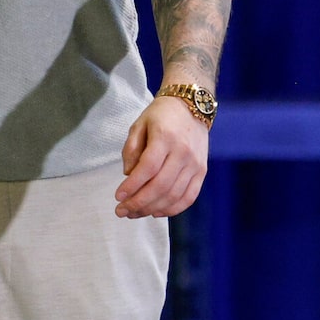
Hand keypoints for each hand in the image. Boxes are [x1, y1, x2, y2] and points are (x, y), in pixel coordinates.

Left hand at [116, 92, 210, 218]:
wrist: (192, 106)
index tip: (118, 197)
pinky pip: (189, 196)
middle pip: (161, 185)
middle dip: (139, 202)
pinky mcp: (202, 171)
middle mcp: (183, 152)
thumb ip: (131, 149)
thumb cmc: (161, 116)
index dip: (132, 186)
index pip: (148, 168)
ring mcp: (195, 164)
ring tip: (135, 213)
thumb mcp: (139, 125)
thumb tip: (128, 175)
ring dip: (152, 208)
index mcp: (165, 137)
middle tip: (122, 211)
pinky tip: (157, 212)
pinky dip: (173, 209)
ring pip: (174, 195)